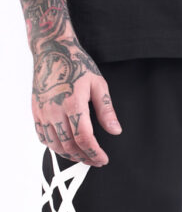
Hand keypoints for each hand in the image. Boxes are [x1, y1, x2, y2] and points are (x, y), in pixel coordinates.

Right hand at [32, 36, 121, 166]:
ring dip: (70, 155)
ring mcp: (42, 111)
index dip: (95, 153)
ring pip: (54, 144)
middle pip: (69, 145)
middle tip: (96, 161)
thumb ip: (106, 110)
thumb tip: (115, 131)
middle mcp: (54, 110)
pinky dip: (54, 146)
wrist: (52, 50)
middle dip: (85, 157)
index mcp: (73, 103)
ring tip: (83, 156)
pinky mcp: (35, 111)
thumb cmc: (77, 64)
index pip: (84, 138)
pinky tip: (65, 147)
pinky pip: (42, 137)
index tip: (103, 159)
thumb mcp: (98, 85)